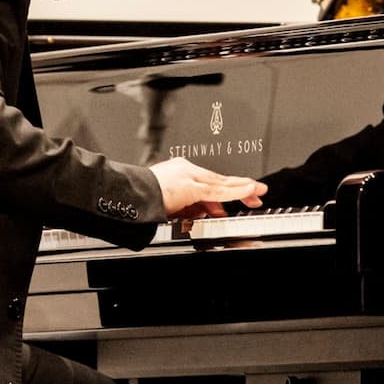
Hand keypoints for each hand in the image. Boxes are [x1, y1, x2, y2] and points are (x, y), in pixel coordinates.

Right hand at [149, 157, 267, 219]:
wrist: (126, 198)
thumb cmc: (141, 201)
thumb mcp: (169, 205)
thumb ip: (188, 207)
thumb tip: (205, 213)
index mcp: (178, 173)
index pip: (208, 181)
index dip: (226, 189)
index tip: (239, 196)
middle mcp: (184, 170)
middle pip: (218, 180)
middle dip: (239, 187)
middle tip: (256, 192)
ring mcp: (187, 177)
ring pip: (221, 183)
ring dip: (242, 188)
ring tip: (258, 191)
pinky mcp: (189, 187)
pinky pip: (217, 191)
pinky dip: (235, 191)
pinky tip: (248, 191)